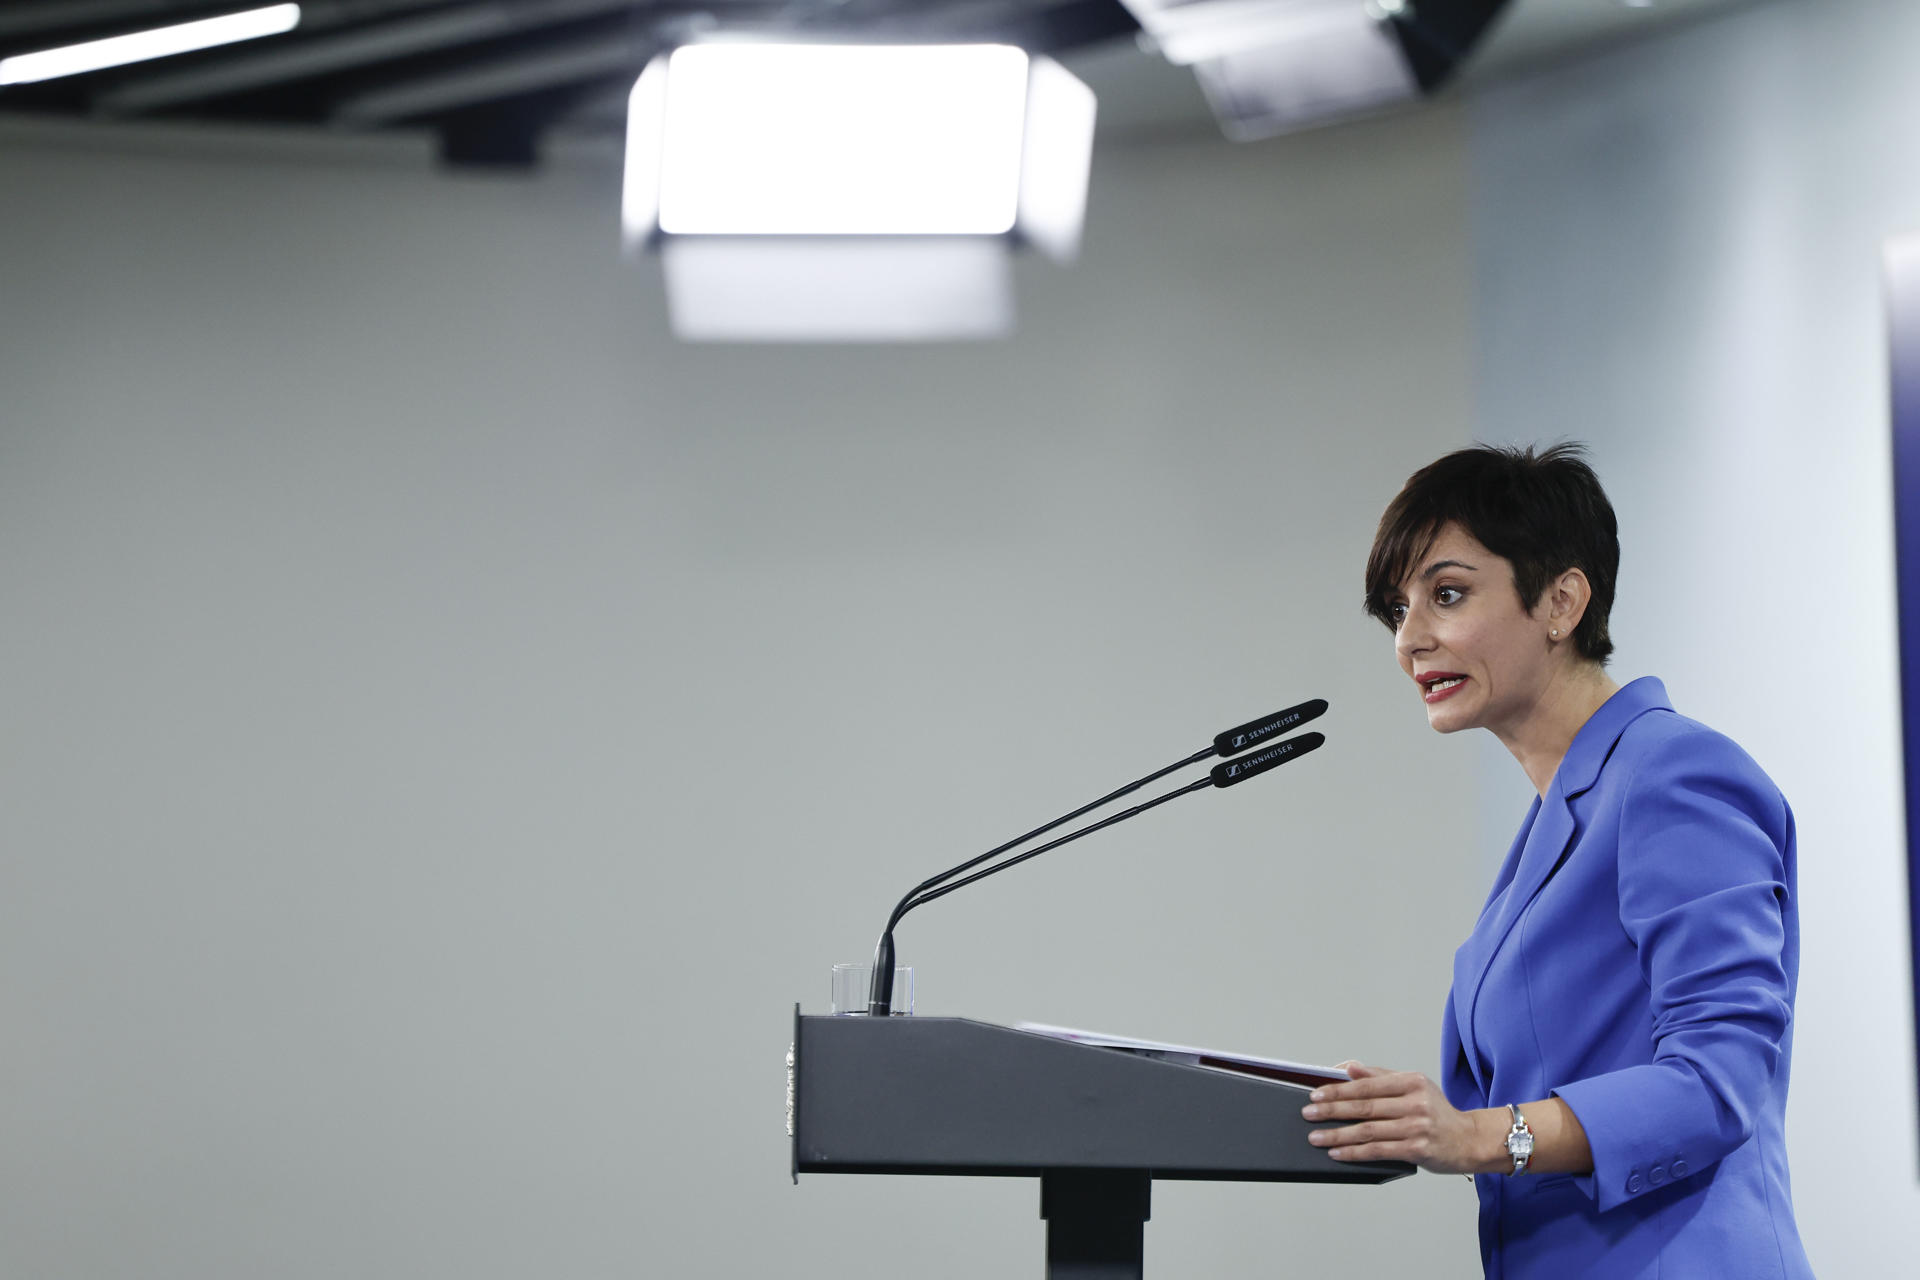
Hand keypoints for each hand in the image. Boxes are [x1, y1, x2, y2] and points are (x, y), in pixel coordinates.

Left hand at [1299, 1061, 1497, 1174]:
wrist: (1469, 1140)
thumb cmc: (1437, 1112)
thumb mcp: (1414, 1086)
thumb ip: (1380, 1077)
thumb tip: (1348, 1068)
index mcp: (1411, 1082)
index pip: (1366, 1085)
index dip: (1337, 1090)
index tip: (1315, 1094)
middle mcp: (1415, 1102)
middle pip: (1364, 1107)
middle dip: (1331, 1111)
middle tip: (1308, 1114)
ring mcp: (1417, 1127)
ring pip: (1368, 1130)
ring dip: (1337, 1134)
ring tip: (1315, 1136)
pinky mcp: (1417, 1149)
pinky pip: (1378, 1150)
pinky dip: (1354, 1152)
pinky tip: (1337, 1152)